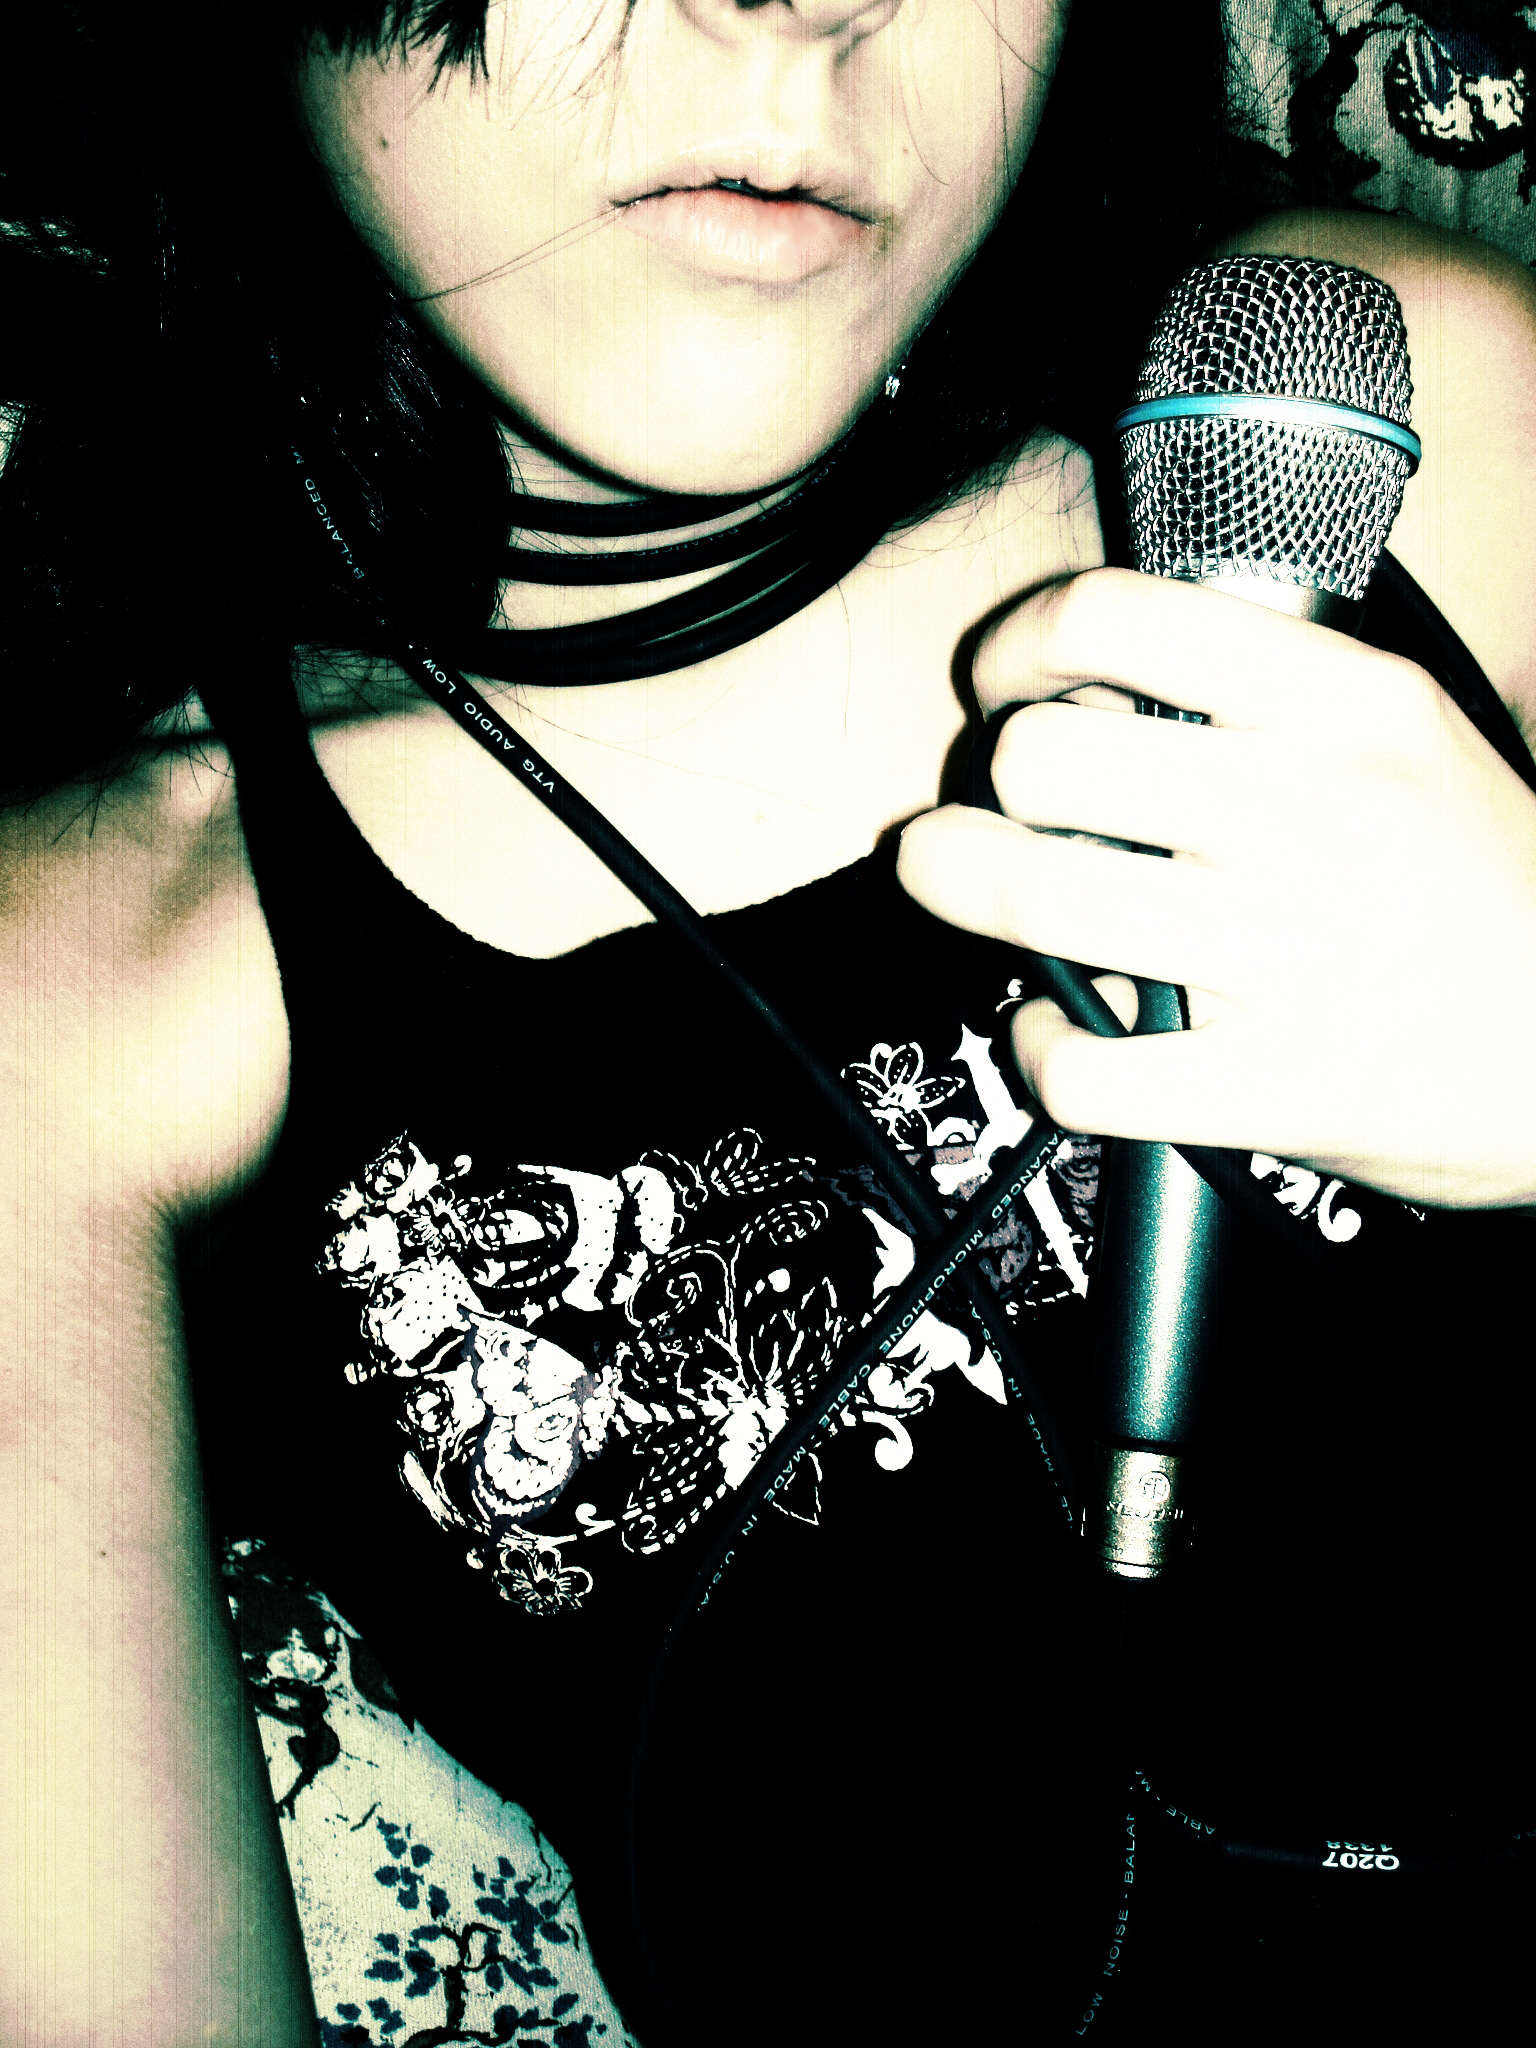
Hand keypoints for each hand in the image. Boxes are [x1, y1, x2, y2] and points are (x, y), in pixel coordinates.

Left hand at [898, 568, 1535, 1208]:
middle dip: (984, 785)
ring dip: (960, 885)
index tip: (1003, 687)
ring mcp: (1296, 954)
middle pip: (1043, 758)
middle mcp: (1319, 812)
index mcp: (1348, 703)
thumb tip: (1072, 700)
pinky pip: (1084, 1068)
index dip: (1016, 649)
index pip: (1116, 618)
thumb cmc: (1476, 888)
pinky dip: (1042, 1048)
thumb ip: (1255, 699)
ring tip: (963, 883)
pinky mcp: (1276, 1086)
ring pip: (1036, 894)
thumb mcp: (1399, 741)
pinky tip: (1061, 1026)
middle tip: (994, 809)